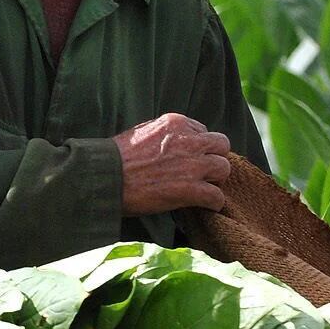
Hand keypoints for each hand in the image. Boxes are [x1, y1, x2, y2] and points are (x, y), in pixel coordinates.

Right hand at [113, 113, 231, 215]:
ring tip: (204, 188)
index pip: (203, 131)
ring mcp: (192, 165)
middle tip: (203, 172)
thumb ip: (163, 133)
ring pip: (224, 168)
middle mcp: (188, 140)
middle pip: (221, 145)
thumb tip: (170, 142)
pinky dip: (213, 202)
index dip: (198, 146)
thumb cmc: (115, 157)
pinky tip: (204, 205)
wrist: (105, 177)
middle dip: (214, 157)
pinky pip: (217, 196)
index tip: (189, 157)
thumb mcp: (141, 131)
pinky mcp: (191, 189)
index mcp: (175, 123)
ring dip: (215, 180)